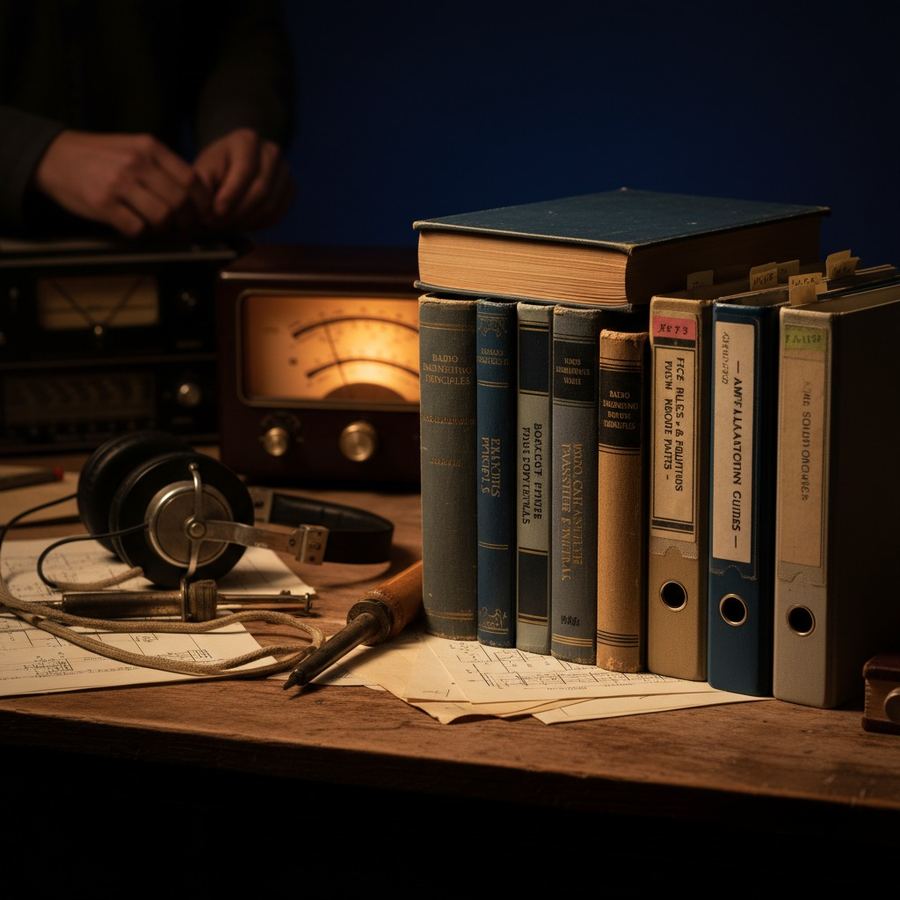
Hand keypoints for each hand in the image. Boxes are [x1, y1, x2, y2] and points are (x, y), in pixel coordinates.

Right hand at [34, 131, 210, 236]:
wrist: (54, 156)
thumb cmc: (100, 156)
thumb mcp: (134, 148)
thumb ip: (163, 166)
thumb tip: (196, 194)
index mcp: (149, 148)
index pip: (191, 179)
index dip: (202, 202)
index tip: (202, 214)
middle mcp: (136, 163)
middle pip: (180, 202)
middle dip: (187, 221)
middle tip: (183, 227)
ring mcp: (119, 184)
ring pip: (162, 217)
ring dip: (165, 229)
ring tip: (159, 228)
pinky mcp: (103, 204)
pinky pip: (137, 228)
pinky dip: (143, 233)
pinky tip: (137, 227)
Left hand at [193, 128, 293, 229]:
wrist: (232, 169)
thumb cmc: (214, 170)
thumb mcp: (201, 172)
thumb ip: (201, 188)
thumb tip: (208, 212)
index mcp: (247, 140)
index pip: (246, 170)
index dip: (231, 195)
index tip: (215, 213)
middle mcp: (272, 152)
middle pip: (261, 191)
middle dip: (238, 213)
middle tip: (219, 225)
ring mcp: (285, 171)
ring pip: (271, 207)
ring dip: (247, 222)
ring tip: (228, 226)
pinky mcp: (290, 189)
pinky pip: (278, 215)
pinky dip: (259, 225)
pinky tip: (243, 224)